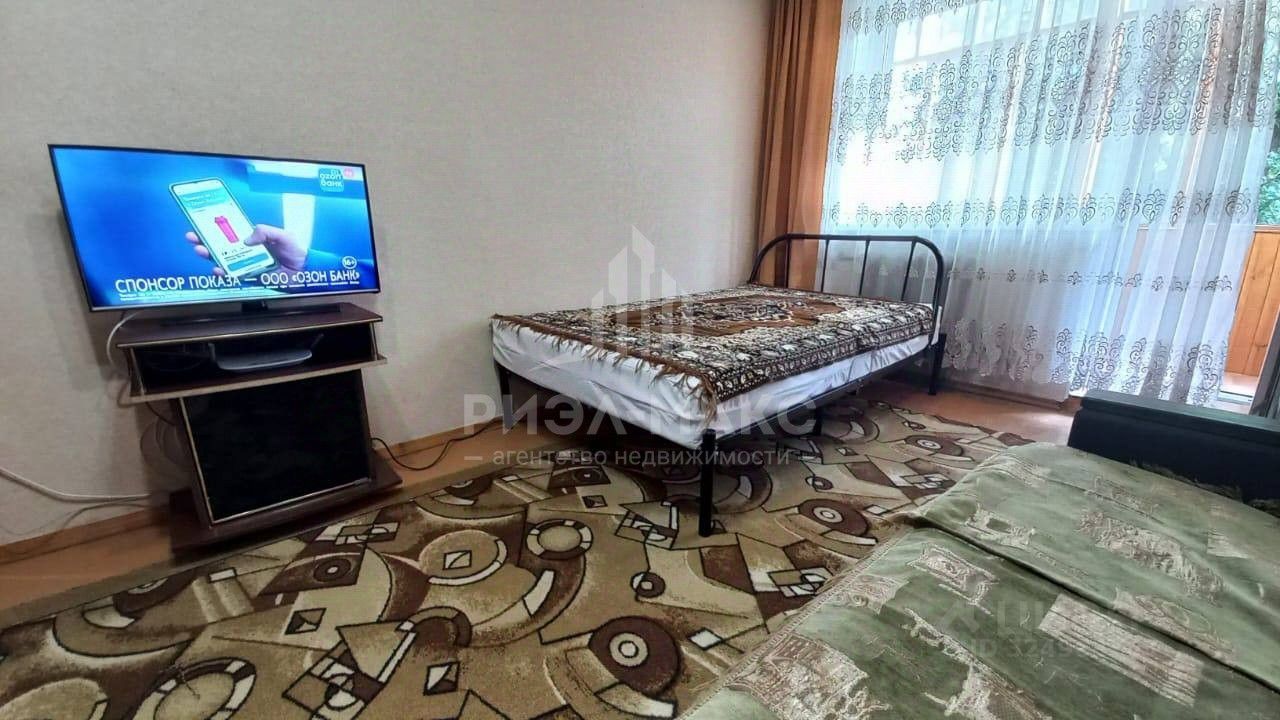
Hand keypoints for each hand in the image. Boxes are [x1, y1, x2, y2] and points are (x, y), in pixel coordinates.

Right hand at [187, 224, 309, 274]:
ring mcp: (248, 264)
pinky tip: (217, 269)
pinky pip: (235, 275)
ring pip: (225, 260)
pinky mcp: (252, 277)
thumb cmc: (296, 251)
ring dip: (211, 256)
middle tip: (193, 237)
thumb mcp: (282, 235)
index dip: (216, 229)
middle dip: (206, 241)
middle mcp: (248, 251)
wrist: (306, 271)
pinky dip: (225, 272)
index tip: (200, 223)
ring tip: (200, 250)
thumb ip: (264, 232)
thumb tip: (246, 239)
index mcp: (253, 239)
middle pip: (222, 246)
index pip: (230, 233)